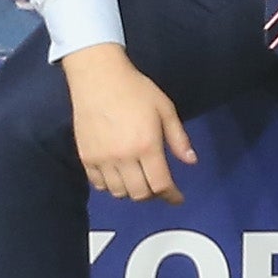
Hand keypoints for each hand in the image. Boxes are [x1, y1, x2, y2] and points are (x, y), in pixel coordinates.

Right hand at [64, 46, 196, 202]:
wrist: (98, 78)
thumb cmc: (136, 90)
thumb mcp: (166, 109)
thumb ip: (178, 138)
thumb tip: (191, 161)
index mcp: (146, 146)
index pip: (160, 184)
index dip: (171, 196)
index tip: (177, 198)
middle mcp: (123, 157)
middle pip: (139, 194)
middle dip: (153, 194)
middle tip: (160, 186)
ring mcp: (102, 159)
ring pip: (119, 193)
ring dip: (132, 192)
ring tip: (140, 180)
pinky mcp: (86, 158)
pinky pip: (99, 185)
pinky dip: (112, 186)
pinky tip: (120, 175)